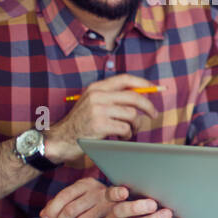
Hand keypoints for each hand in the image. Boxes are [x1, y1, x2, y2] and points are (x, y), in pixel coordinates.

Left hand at [39, 177, 121, 217]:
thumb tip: (44, 215)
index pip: (64, 196)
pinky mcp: (116, 217)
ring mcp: (109, 204)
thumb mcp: (78, 196)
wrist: (125, 204)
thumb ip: (60, 203)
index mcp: (86, 184)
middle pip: (70, 210)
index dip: (52, 210)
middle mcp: (98, 191)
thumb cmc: (95, 201)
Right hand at [44, 74, 160, 161]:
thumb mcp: (94, 103)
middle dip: (148, 107)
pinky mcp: (100, 125)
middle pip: (134, 97)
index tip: (156, 88)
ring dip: (135, 125)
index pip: (125, 79)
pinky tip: (120, 137)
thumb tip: (142, 95)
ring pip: (132, 115)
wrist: (61, 138)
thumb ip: (113, 97)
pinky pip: (126, 128)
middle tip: (154, 114)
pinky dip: (127, 134)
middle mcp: (97, 96)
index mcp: (97, 88)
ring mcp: (98, 110)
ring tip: (127, 130)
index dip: (144, 83)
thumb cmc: (82, 123)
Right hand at [108, 185, 187, 217]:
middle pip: (120, 211)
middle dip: (135, 207)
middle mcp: (126, 214)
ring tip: (167, 213)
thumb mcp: (162, 191)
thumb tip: (165, 178)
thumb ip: (157, 187)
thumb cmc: (165, 200)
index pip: (111, 195)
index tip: (124, 191)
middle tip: (152, 204)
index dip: (115, 194)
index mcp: (126, 199)